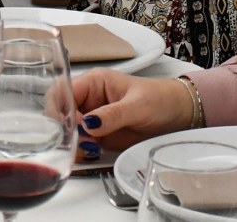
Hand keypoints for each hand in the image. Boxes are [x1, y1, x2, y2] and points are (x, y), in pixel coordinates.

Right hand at [72, 70, 194, 150]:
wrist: (177, 115)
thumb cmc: (159, 100)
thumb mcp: (137, 105)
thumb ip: (112, 115)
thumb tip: (88, 123)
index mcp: (94, 82)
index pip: (62, 91)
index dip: (60, 108)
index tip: (70, 126)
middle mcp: (88, 99)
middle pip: (59, 112)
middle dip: (63, 128)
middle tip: (79, 140)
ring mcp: (91, 119)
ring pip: (66, 131)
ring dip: (71, 142)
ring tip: (89, 148)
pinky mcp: (97, 136)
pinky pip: (79, 144)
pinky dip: (79, 151)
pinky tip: (91, 153)